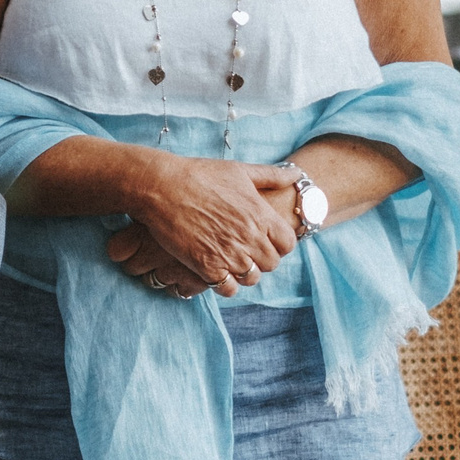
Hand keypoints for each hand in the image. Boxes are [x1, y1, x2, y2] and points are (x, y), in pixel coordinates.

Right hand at [123, 158, 300, 293]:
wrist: (163, 187)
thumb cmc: (200, 174)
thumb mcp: (240, 170)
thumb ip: (271, 175)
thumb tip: (297, 173)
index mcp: (260, 214)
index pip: (288, 244)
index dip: (280, 244)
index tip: (268, 240)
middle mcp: (249, 237)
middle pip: (272, 264)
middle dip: (263, 259)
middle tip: (248, 251)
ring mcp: (228, 254)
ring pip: (252, 278)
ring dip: (245, 272)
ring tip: (232, 261)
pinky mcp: (206, 266)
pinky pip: (228, 289)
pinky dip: (225, 284)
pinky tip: (217, 271)